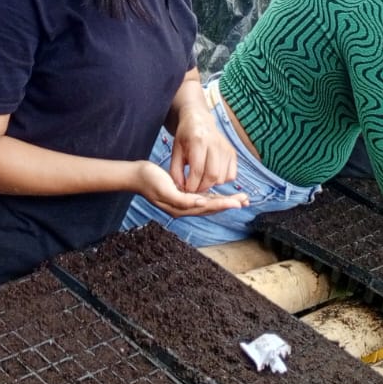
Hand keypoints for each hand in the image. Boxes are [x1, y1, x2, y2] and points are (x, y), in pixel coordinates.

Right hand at [134, 162, 248, 218]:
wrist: (137, 175)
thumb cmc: (149, 180)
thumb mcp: (165, 188)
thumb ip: (183, 199)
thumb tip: (201, 203)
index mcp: (181, 208)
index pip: (208, 207)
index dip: (224, 204)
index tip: (238, 202)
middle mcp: (184, 208)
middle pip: (211, 207)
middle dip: (228, 204)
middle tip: (245, 200)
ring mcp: (183, 203)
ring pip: (208, 203)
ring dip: (224, 201)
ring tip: (239, 199)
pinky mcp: (182, 196)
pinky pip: (202, 198)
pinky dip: (214, 197)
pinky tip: (220, 195)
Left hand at [168, 111, 238, 194]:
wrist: (199, 121)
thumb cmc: (185, 137)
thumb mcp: (175, 151)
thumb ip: (175, 170)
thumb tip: (180, 188)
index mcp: (198, 141)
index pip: (197, 170)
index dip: (191, 185)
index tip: (186, 189)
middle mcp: (215, 143)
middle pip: (212, 175)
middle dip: (202, 187)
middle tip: (194, 189)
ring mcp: (226, 148)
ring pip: (222, 177)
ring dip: (211, 185)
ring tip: (201, 181)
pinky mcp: (232, 153)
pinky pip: (231, 176)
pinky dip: (222, 181)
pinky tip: (211, 176)